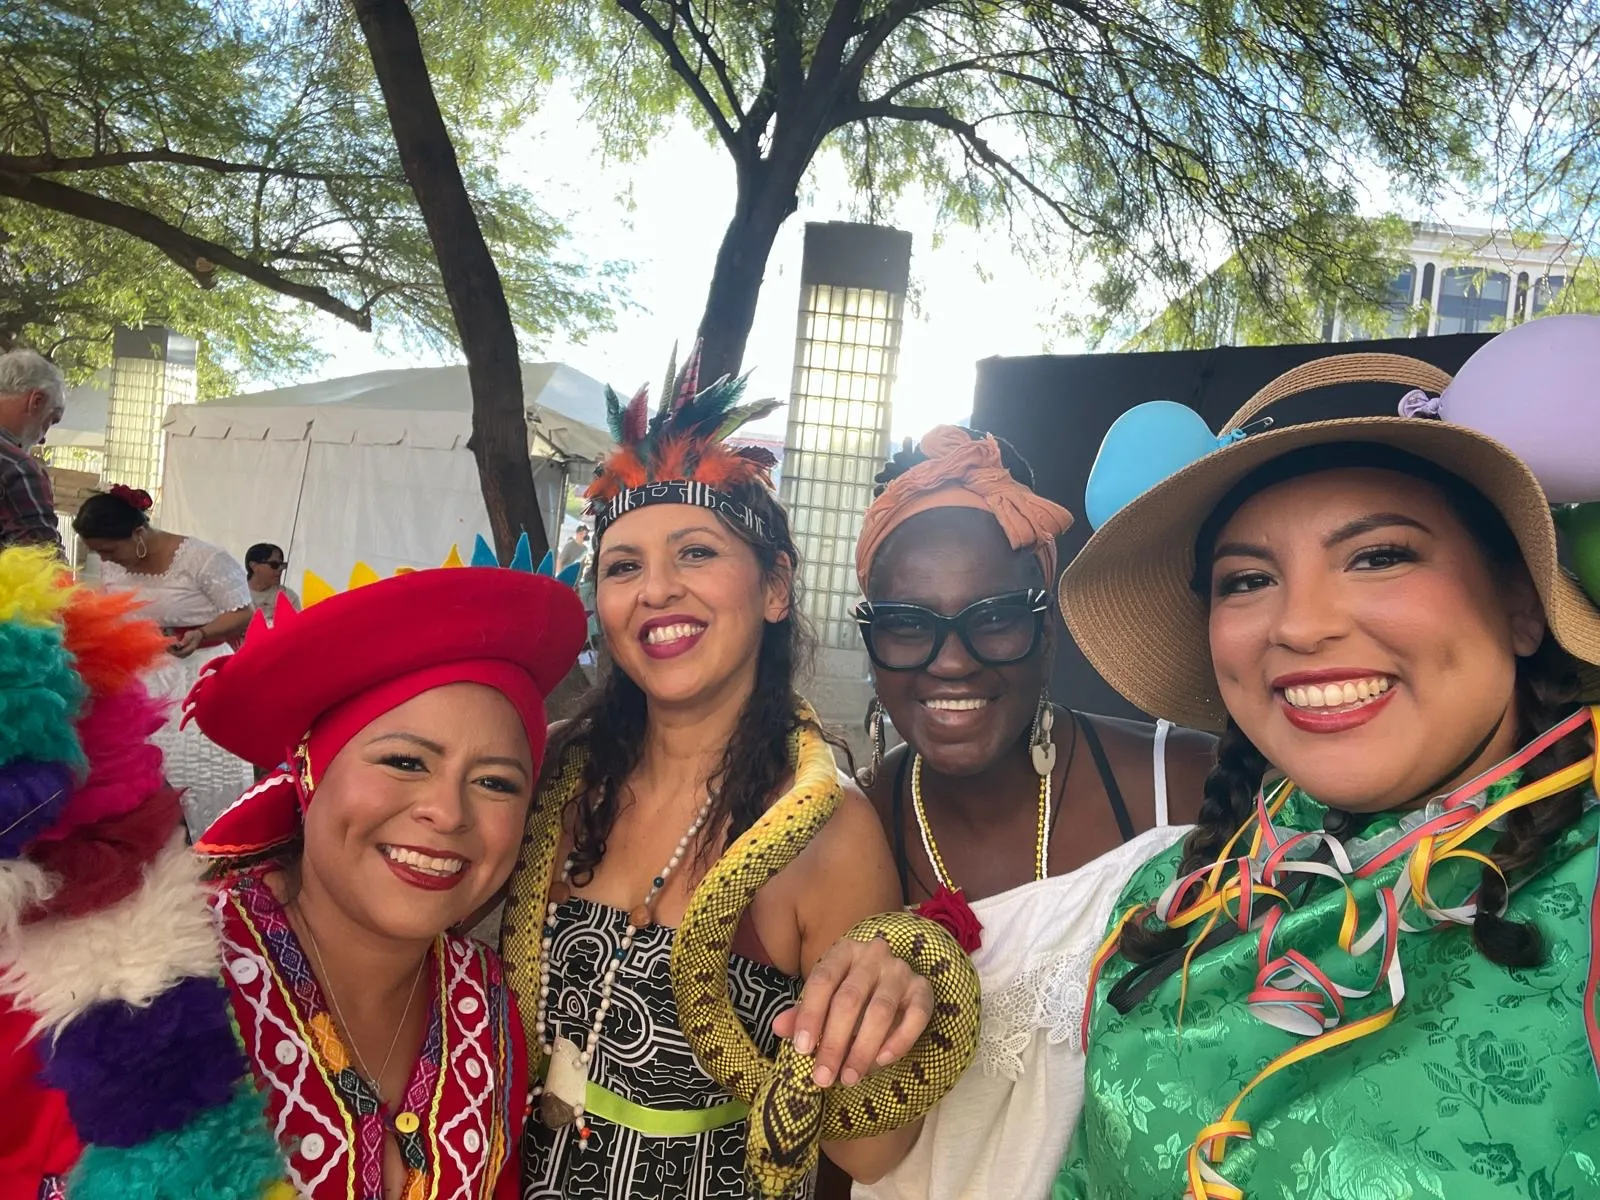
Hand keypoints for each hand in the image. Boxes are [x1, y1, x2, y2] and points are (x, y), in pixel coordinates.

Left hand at [169, 629, 204, 657]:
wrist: (199, 635)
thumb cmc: (193, 634)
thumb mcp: (189, 635)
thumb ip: (185, 641)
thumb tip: (179, 645)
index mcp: (191, 648)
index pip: (181, 653)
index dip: (174, 651)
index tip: (170, 646)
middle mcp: (189, 652)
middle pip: (179, 655)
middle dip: (172, 652)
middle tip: (167, 647)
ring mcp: (188, 652)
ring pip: (179, 655)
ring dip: (173, 652)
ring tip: (169, 647)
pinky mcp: (186, 652)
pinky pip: (180, 654)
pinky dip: (175, 652)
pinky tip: (172, 648)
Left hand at [772, 935, 933, 1088]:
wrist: (889, 983)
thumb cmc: (848, 993)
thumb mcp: (824, 999)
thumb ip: (802, 1013)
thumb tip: (777, 1027)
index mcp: (843, 951)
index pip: (822, 980)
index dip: (810, 1015)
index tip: (801, 1050)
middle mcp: (874, 954)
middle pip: (850, 999)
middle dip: (834, 1042)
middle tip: (823, 1077)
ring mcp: (901, 970)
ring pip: (881, 1011)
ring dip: (863, 1049)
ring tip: (849, 1078)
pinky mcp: (923, 989)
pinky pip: (916, 1016)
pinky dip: (899, 1040)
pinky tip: (882, 1062)